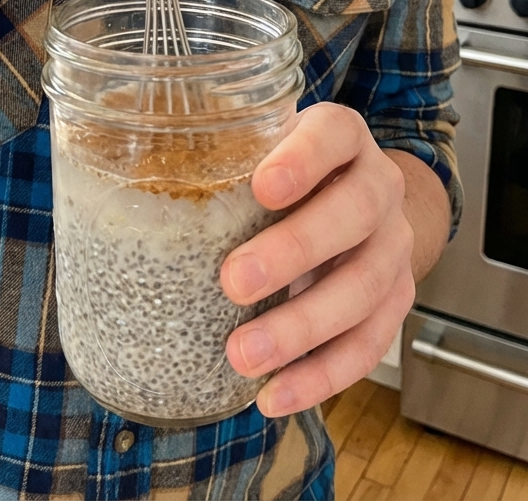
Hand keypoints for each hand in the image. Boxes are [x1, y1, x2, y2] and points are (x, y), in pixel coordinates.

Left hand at [221, 103, 415, 417]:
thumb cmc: (286, 171)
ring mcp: (394, 245)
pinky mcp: (396, 300)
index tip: (263, 187)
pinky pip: (368, 344)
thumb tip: (131, 171)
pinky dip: (322, 375)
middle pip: (355, 212)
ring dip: (302, 327)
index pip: (335, 134)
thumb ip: (221, 154)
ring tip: (243, 354)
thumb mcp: (261, 148)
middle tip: (235, 281)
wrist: (358, 201)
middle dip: (295, 250)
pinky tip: (276, 394)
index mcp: (344, 137)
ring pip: (364, 286)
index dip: (305, 159)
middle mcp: (379, 186)